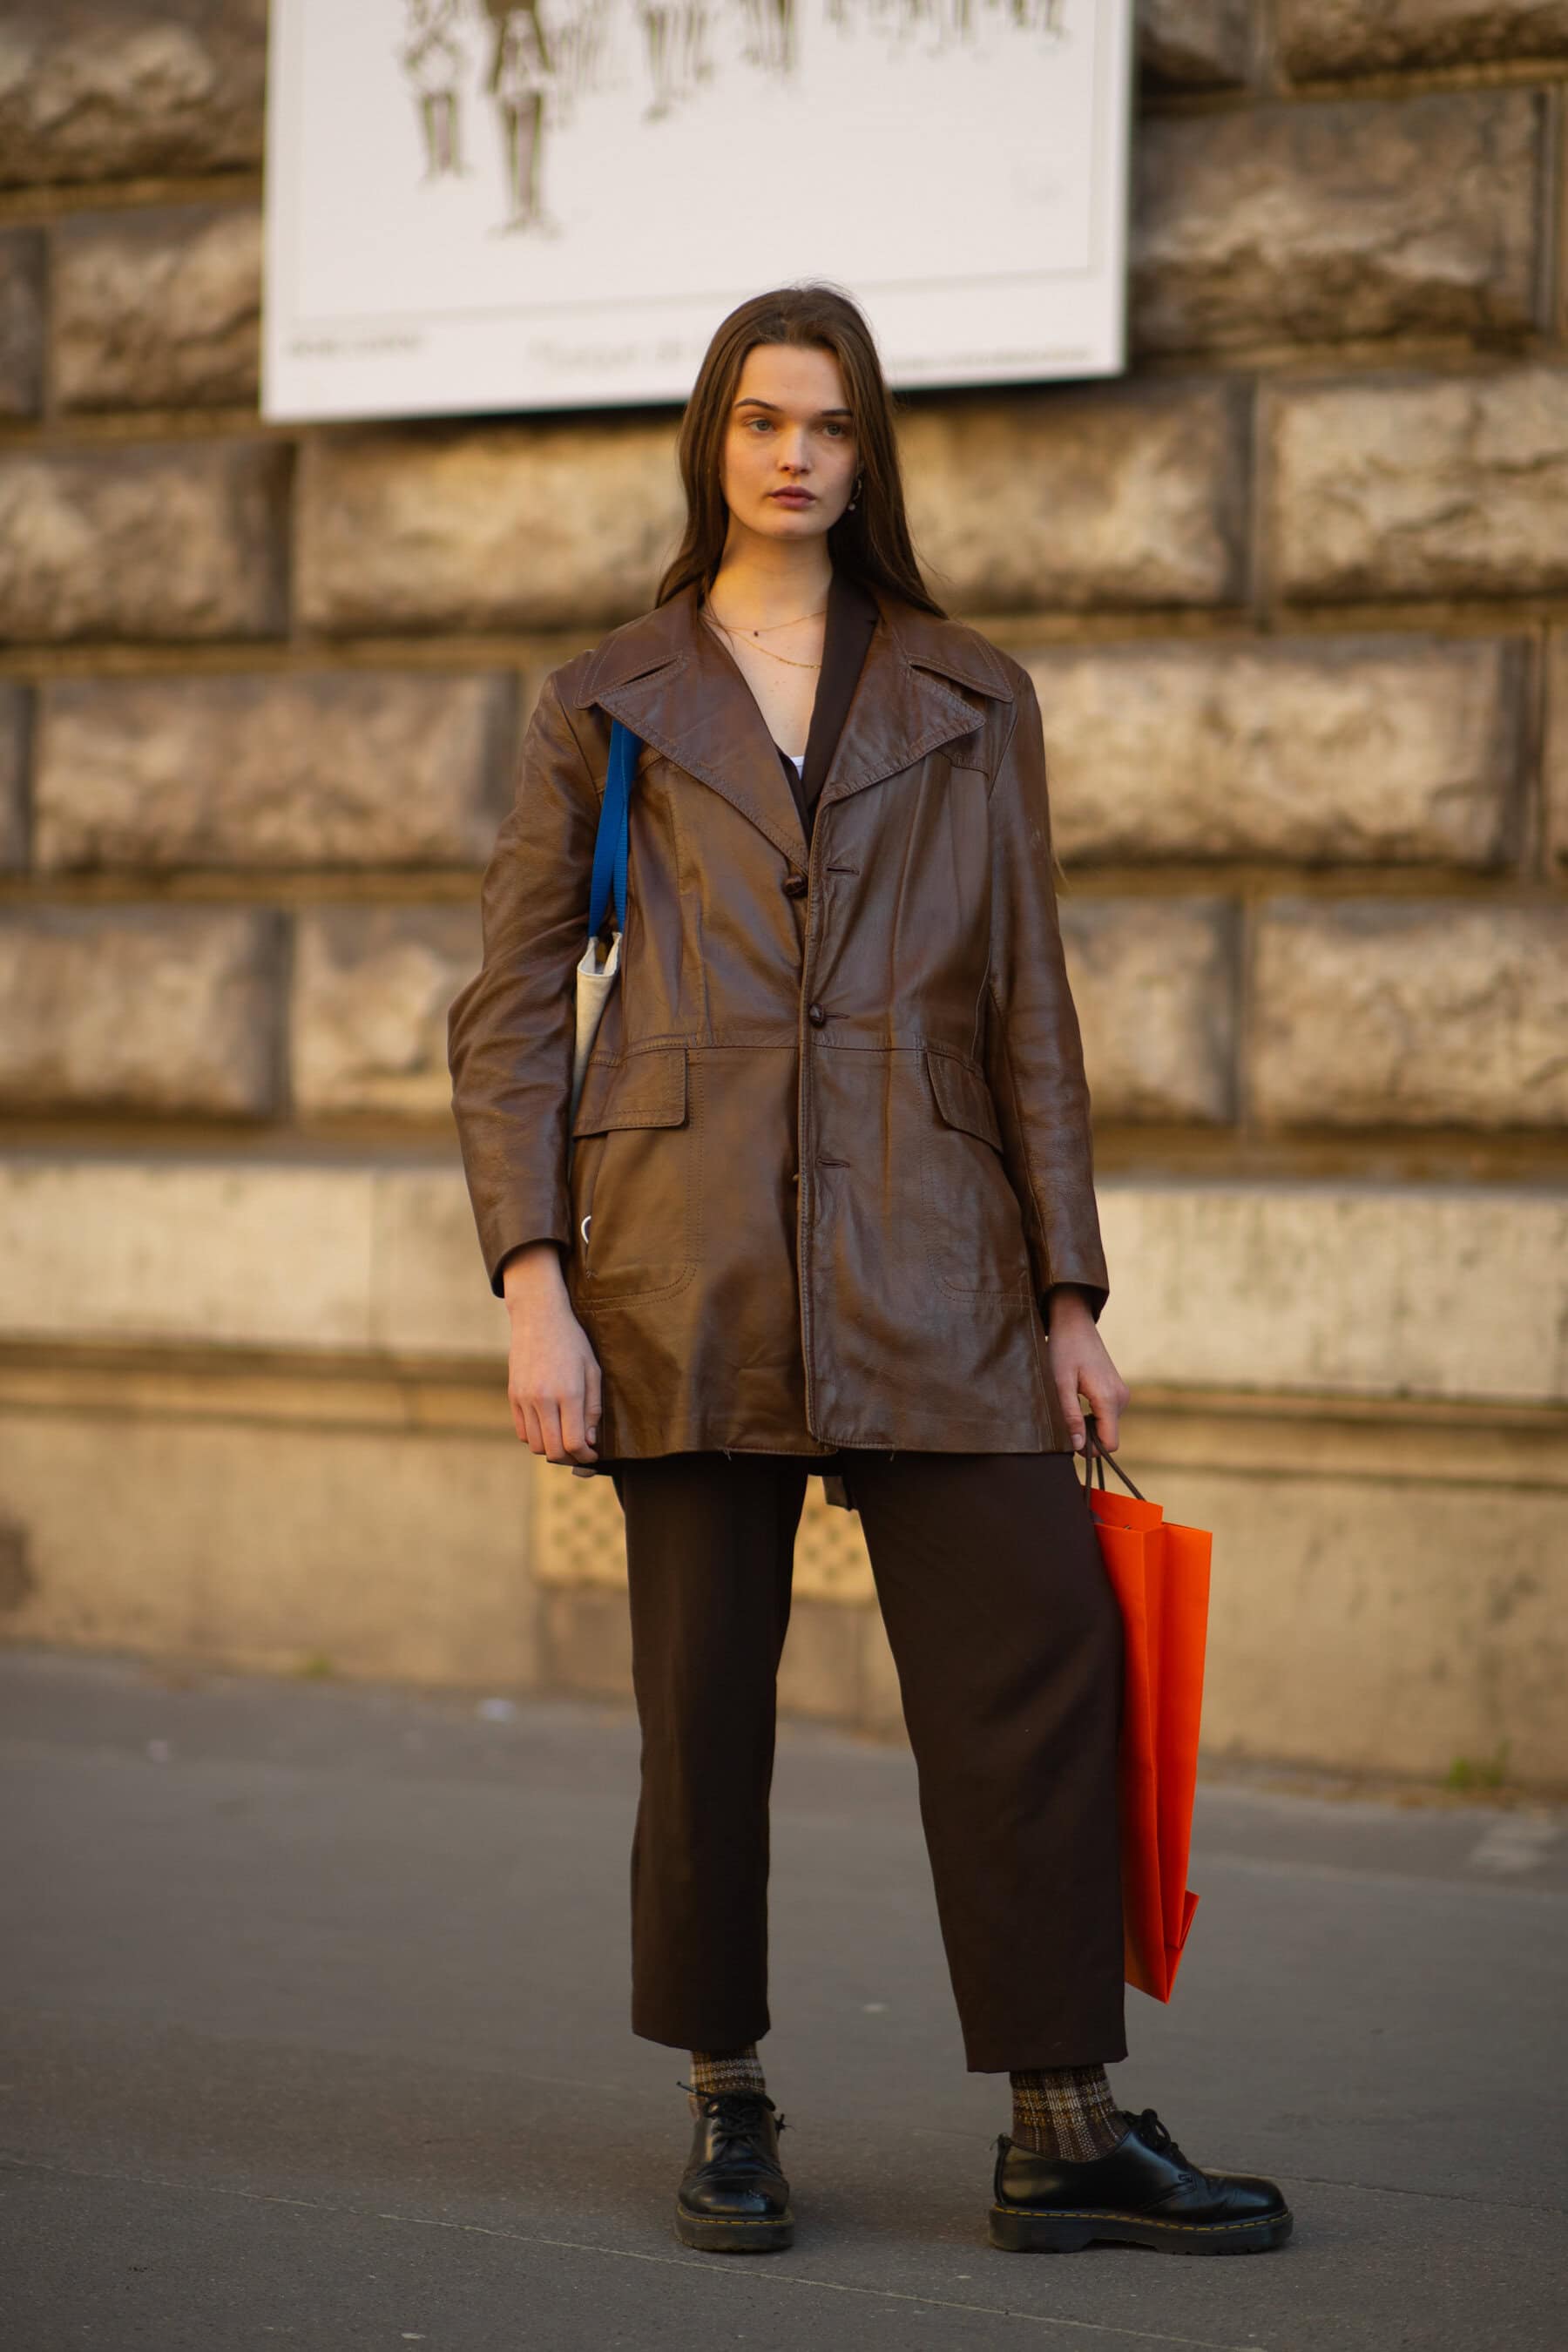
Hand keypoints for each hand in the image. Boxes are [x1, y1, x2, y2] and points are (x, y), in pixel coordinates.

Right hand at [500, 1243, 602, 1463]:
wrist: (538, 1318)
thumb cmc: (572, 1343)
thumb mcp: (593, 1371)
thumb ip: (593, 1408)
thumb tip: (589, 1441)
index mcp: (568, 1393)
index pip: (574, 1442)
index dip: (586, 1456)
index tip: (593, 1454)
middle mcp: (543, 1399)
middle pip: (553, 1450)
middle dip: (569, 1458)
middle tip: (580, 1452)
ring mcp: (524, 1399)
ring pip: (534, 1445)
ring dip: (551, 1450)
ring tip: (565, 1441)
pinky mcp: (513, 1396)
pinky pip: (521, 1432)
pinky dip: (535, 1438)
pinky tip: (548, 1428)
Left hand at [1046, 1284, 1129, 1454]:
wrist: (1074, 1322)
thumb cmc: (1064, 1349)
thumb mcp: (1060, 1383)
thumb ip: (1070, 1416)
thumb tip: (1078, 1447)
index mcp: (1109, 1398)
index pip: (1110, 1443)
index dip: (1090, 1449)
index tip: (1069, 1439)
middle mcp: (1121, 1398)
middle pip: (1108, 1436)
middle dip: (1087, 1436)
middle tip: (1063, 1418)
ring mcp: (1121, 1393)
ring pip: (1107, 1426)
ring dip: (1088, 1424)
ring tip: (1069, 1404)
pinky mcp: (1117, 1389)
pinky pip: (1107, 1414)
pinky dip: (1092, 1415)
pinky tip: (1077, 1399)